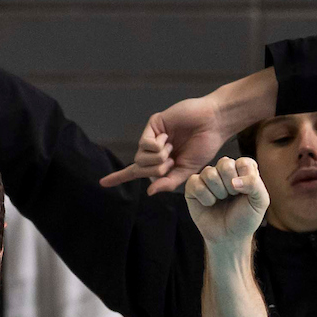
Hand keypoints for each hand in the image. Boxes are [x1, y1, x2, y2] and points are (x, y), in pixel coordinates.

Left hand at [100, 95, 228, 194]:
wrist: (214, 124)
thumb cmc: (204, 146)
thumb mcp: (187, 171)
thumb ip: (169, 182)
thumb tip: (149, 192)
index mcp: (161, 163)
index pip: (136, 172)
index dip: (119, 177)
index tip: (103, 183)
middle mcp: (154, 150)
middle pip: (139, 168)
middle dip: (157, 169)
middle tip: (172, 160)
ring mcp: (152, 137)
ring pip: (140, 157)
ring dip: (158, 158)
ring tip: (172, 147)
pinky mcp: (153, 125)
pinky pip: (144, 144)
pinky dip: (156, 145)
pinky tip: (167, 137)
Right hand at [185, 157, 268, 247]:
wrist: (229, 237)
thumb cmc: (245, 218)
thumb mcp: (260, 202)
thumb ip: (255, 184)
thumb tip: (234, 181)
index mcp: (244, 169)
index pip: (244, 162)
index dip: (245, 180)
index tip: (246, 194)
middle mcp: (225, 169)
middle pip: (225, 164)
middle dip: (230, 186)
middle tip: (232, 197)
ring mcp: (208, 177)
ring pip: (209, 173)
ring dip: (218, 192)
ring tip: (220, 201)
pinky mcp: (193, 186)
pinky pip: (195, 182)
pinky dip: (204, 197)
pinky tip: (209, 204)